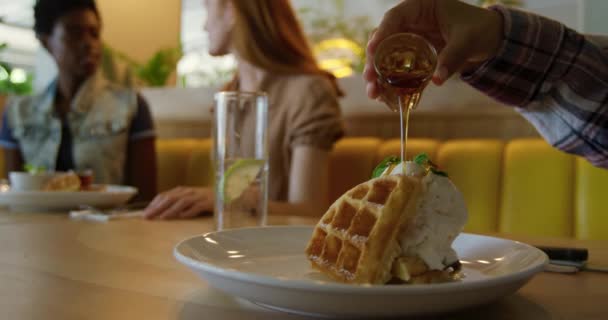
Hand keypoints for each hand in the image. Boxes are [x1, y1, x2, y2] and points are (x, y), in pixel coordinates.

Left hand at [143, 187, 212, 219]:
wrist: (224, 194)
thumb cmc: (204, 199)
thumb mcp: (188, 199)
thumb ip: (176, 203)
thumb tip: (160, 212)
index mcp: (181, 190)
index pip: (164, 195)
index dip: (154, 204)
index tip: (145, 213)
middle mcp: (188, 192)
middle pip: (170, 198)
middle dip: (158, 207)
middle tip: (148, 216)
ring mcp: (198, 197)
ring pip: (182, 202)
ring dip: (171, 209)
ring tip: (162, 217)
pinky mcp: (207, 203)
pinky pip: (197, 207)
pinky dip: (189, 211)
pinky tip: (182, 216)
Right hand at [363, 0, 503, 98]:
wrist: (490, 39)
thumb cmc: (479, 29)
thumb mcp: (468, 40)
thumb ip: (452, 57)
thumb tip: (437, 79)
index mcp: (420, 7)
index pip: (394, 17)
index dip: (381, 33)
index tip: (371, 50)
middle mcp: (410, 23)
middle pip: (384, 39)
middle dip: (374, 60)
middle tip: (370, 79)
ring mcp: (409, 41)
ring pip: (385, 56)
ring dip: (378, 75)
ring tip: (374, 93)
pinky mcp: (413, 58)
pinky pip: (397, 70)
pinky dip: (390, 83)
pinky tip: (384, 97)